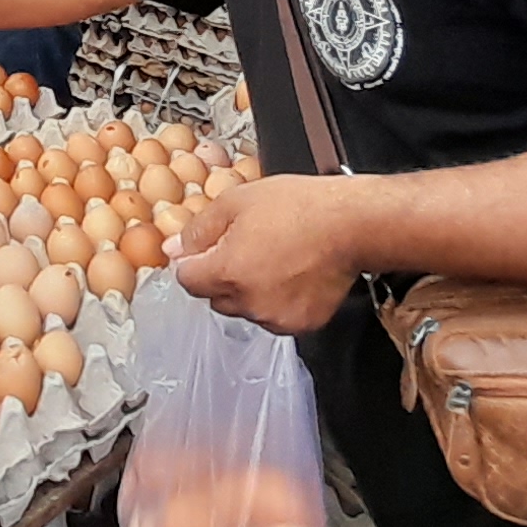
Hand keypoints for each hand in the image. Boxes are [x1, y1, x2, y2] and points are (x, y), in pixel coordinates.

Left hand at [172, 176, 361, 334]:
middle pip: (214, 296)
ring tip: (274, 257)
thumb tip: (173, 249)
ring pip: (244, 308)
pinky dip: (277, 300)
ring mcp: (275, 317)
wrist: (352, 224)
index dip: (195, 261)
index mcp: (226, 272)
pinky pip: (274, 316)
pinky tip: (292, 274)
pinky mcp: (300, 324)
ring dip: (249, 290)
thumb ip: (198, 229)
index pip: (187, 279)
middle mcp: (248, 302)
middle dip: (221, 275)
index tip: (208, 248)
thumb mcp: (237, 201)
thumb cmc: (300, 207)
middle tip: (247, 245)